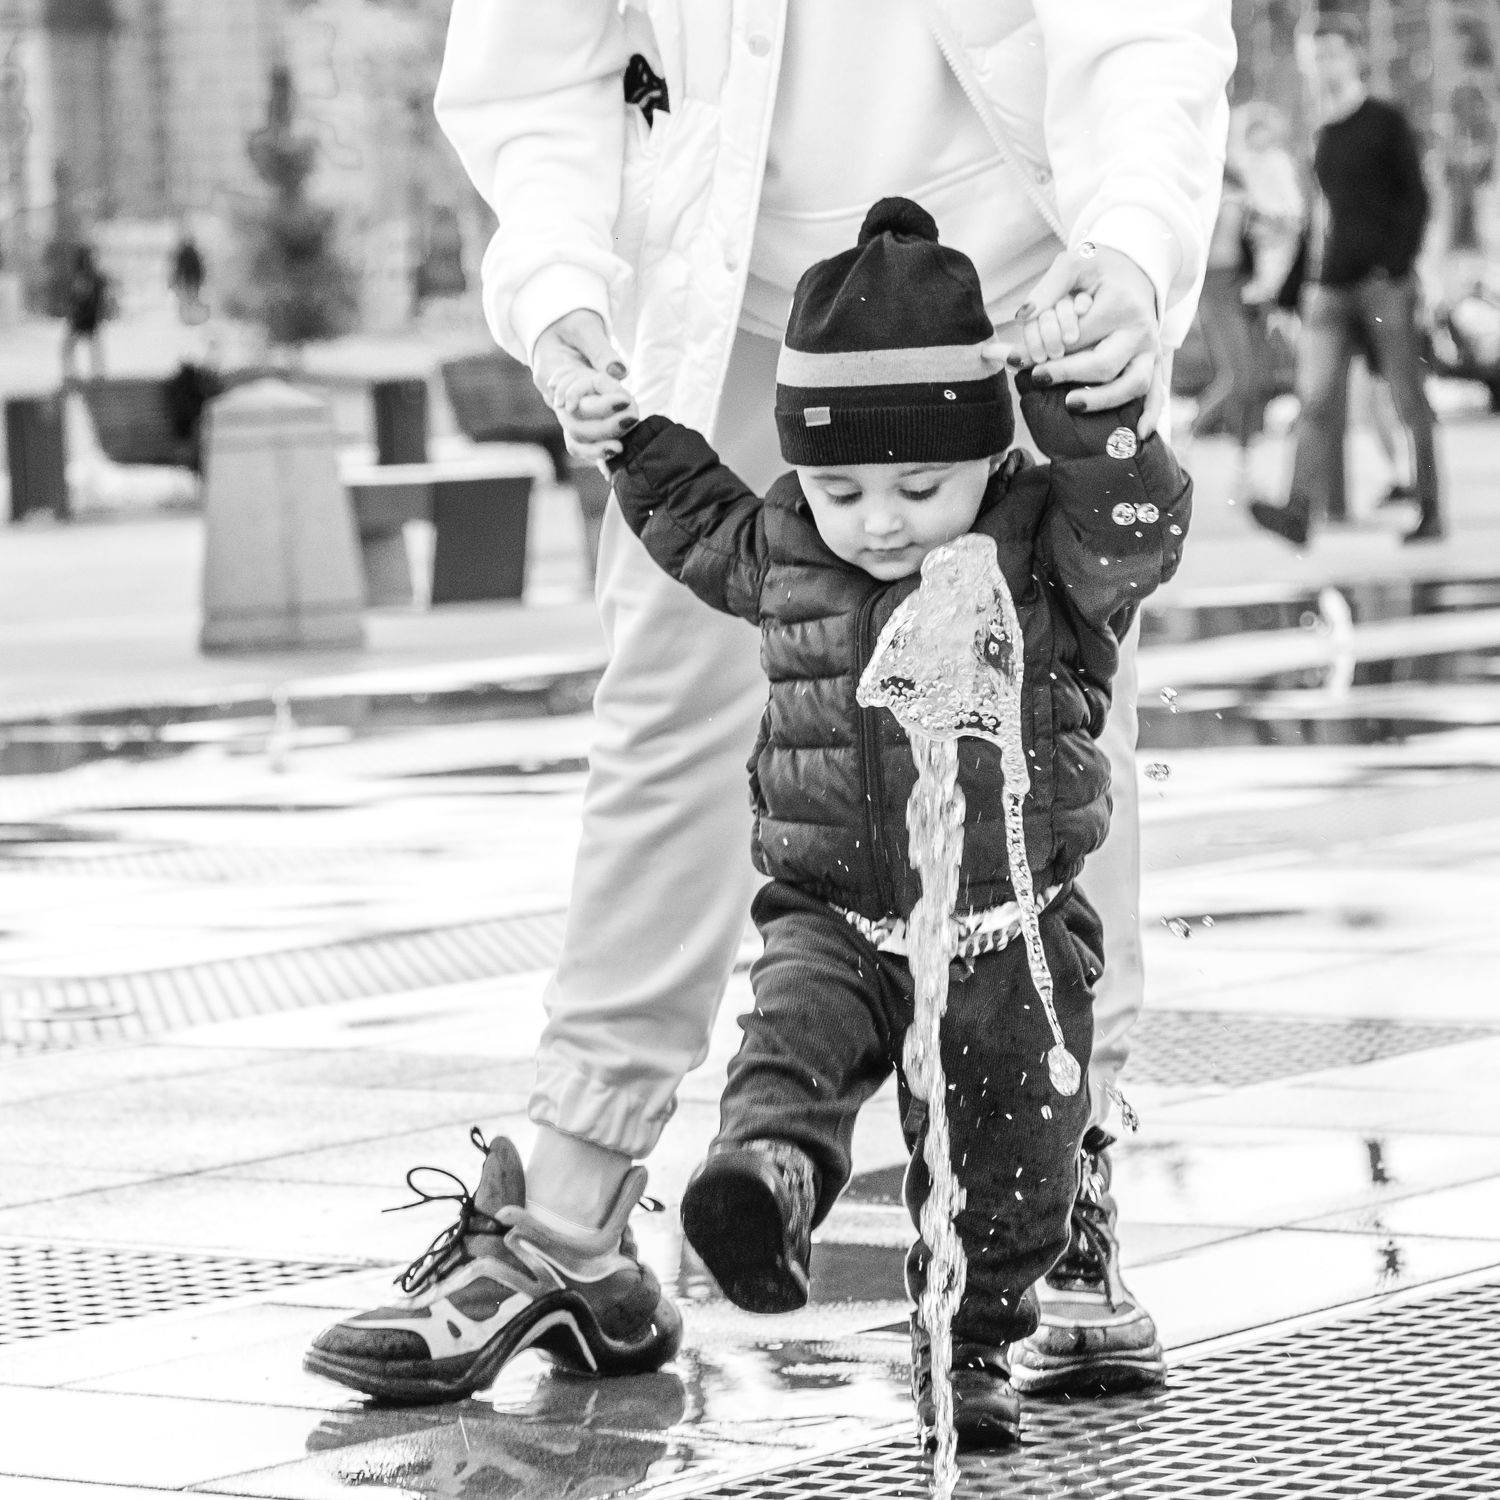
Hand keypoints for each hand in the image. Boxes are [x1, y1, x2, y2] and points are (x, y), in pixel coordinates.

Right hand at [530, 309, 632, 461]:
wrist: (557, 329)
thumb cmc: (570, 322)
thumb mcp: (584, 327)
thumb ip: (601, 349)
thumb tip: (619, 372)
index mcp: (550, 373)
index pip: (573, 399)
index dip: (599, 405)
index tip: (626, 400)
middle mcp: (554, 398)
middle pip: (574, 424)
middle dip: (604, 426)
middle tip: (633, 417)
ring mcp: (564, 411)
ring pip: (576, 439)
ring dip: (597, 446)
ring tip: (620, 448)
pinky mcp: (577, 417)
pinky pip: (581, 443)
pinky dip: (595, 453)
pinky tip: (612, 464)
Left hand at [985, 246, 1163, 437]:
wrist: (1136, 266)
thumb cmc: (1099, 267)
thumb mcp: (1073, 263)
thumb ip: (1047, 289)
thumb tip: (1023, 316)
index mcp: (1120, 305)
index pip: (1077, 337)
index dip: (1044, 350)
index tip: (1014, 360)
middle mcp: (1139, 330)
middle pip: (1102, 364)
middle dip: (1067, 374)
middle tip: (1038, 377)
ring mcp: (1149, 349)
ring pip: (1132, 384)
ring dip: (1101, 400)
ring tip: (1070, 403)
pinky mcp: (1154, 362)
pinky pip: (1157, 393)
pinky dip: (1151, 415)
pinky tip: (1138, 435)